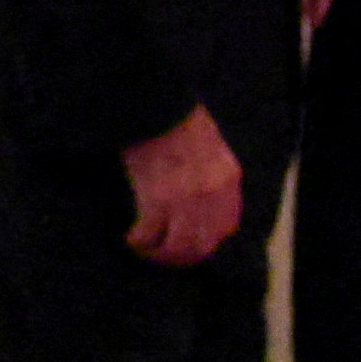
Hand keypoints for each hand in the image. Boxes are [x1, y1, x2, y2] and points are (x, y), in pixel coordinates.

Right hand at [120, 104, 245, 266]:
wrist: (157, 106)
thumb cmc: (178, 120)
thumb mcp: (211, 148)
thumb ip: (212, 177)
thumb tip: (202, 205)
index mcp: (228, 179)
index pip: (227, 226)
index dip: (208, 241)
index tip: (191, 245)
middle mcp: (212, 194)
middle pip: (202, 244)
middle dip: (181, 256)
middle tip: (163, 254)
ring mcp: (186, 200)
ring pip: (176, 246)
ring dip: (158, 253)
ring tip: (145, 248)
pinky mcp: (157, 200)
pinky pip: (148, 234)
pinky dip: (139, 240)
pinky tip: (132, 237)